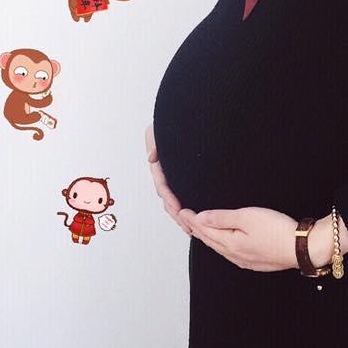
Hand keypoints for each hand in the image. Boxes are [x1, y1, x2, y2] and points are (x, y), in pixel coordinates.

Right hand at [144, 122, 192, 236]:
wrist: (183, 118)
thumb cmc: (169, 124)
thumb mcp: (159, 131)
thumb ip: (156, 143)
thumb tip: (152, 158)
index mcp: (159, 165)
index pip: (163, 186)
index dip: (170, 199)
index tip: (179, 209)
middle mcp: (165, 174)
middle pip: (169, 199)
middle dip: (177, 215)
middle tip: (188, 227)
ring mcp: (173, 177)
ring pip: (175, 201)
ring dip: (182, 216)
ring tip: (192, 229)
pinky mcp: (183, 178)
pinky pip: (184, 195)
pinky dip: (187, 208)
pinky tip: (196, 218)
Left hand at [186, 206, 332, 272]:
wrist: (302, 249)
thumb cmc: (278, 231)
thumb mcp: (248, 217)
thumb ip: (222, 217)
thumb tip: (200, 217)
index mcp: (229, 244)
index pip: (204, 230)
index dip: (191, 219)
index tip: (181, 210)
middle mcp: (234, 255)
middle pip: (209, 240)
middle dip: (195, 229)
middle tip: (184, 219)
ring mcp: (244, 260)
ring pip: (219, 247)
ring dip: (207, 237)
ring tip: (199, 229)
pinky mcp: (254, 261)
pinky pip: (230, 251)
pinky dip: (221, 242)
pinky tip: (224, 241)